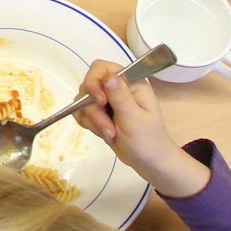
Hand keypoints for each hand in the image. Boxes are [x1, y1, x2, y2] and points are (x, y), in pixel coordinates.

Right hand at [75, 61, 209, 198]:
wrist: (148, 162)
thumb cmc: (148, 141)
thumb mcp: (135, 119)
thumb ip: (120, 97)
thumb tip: (108, 75)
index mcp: (131, 82)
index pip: (102, 69)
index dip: (95, 82)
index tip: (100, 102)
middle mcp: (117, 87)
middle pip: (89, 85)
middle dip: (94, 110)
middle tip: (108, 128)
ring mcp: (107, 100)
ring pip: (83, 101)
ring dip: (93, 120)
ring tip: (110, 134)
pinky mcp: (99, 113)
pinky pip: (82, 112)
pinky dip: (88, 124)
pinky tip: (102, 133)